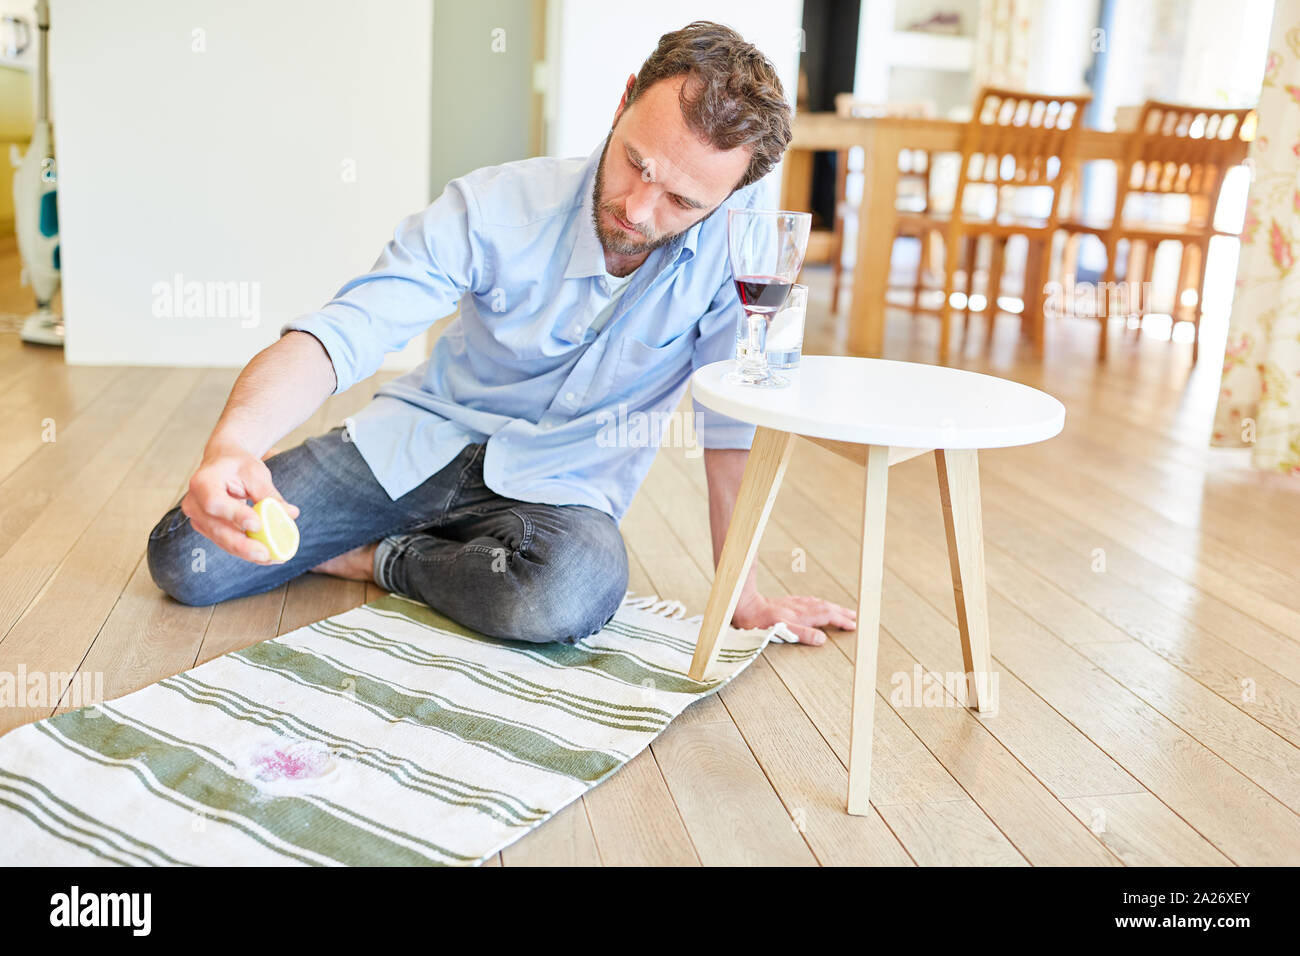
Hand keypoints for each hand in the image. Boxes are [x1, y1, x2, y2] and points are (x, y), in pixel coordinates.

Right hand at [180, 439, 299, 563]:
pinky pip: (226, 542)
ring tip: (272, 557)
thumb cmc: (238, 465)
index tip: (257, 524)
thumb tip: (290, 513)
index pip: (215, 502)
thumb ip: (269, 494)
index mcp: (203, 482)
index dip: (235, 515)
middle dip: (242, 544)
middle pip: (216, 528)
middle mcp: (195, 503)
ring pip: (222, 540)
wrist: (222, 463)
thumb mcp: (255, 473)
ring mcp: (198, 519)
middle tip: (265, 554)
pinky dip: (246, 550)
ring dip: (247, 552)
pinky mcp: (208, 529)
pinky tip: (266, 556)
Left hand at [731, 592, 856, 644]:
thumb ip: (802, 634)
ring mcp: (792, 604)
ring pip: (817, 604)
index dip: (841, 621)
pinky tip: (817, 604)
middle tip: (855, 616)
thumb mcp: (780, 631)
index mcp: (800, 616)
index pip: (826, 616)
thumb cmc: (758, 621)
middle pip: (825, 608)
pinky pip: (807, 601)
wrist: (742, 605)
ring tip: (842, 610)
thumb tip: (822, 639)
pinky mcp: (784, 603)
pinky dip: (818, 603)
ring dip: (832, 607)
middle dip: (841, 612)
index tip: (853, 625)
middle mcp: (799, 608)